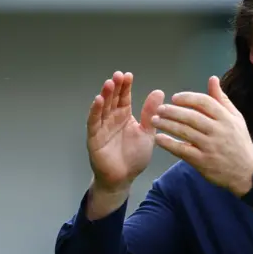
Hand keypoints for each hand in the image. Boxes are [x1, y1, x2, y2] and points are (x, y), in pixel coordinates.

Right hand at [86, 71, 164, 192]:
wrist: (123, 178)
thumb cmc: (134, 157)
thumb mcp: (147, 133)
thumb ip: (150, 113)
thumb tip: (159, 92)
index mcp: (124, 116)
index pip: (124, 98)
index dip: (125, 87)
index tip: (128, 75)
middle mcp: (112, 119)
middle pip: (112, 99)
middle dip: (115, 87)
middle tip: (118, 75)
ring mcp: (102, 127)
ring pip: (102, 108)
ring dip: (105, 95)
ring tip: (109, 83)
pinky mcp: (94, 138)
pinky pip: (94, 122)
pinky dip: (95, 111)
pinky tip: (98, 100)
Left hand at [151, 76, 252, 196]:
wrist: (247, 173)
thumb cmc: (239, 143)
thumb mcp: (236, 118)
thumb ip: (222, 99)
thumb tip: (212, 79)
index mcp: (226, 118)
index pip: (205, 102)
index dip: (188, 98)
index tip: (174, 98)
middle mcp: (218, 131)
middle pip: (192, 117)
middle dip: (172, 111)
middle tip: (159, 109)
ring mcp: (210, 147)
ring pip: (185, 132)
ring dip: (167, 125)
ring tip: (154, 120)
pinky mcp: (203, 162)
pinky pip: (182, 150)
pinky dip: (169, 144)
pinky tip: (159, 139)